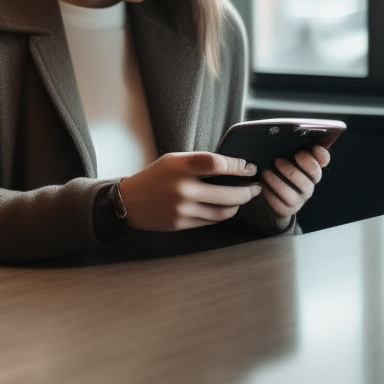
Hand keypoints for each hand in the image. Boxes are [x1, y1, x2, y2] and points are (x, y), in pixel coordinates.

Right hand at [118, 152, 261, 231]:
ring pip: (223, 211)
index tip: (250, 167)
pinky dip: (222, 214)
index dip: (238, 166)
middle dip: (247, 191)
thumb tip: (231, 165)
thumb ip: (198, 162)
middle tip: (256, 187)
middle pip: (228, 193)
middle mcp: (182, 188)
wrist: (128, 202)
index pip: (217, 164)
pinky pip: (211, 221)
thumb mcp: (172, 160)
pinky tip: (225, 208)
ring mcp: (182, 209)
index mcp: (180, 166)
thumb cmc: (154, 177)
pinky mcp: (181, 223)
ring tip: (242, 199)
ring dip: (237, 205)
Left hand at [261, 145, 330, 217]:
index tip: (314, 147)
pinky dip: (269, 193)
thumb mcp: (277, 154)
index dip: (321, 154)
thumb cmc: (272, 167)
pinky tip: (261, 185)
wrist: (266, 193)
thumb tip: (280, 132)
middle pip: (312, 176)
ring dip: (279, 181)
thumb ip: (284, 145)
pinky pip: (280, 203)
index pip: (322, 159)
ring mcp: (299, 197)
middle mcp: (308, 182)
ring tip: (265, 173)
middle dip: (295, 167)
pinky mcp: (286, 208)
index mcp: (309, 166)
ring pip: (296, 192)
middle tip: (278, 160)